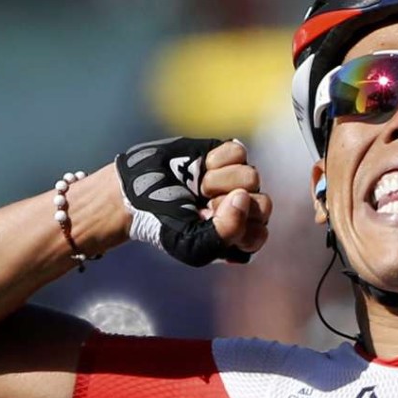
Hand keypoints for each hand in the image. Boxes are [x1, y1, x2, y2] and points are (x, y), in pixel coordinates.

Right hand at [116, 137, 271, 265]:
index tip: (207, 225)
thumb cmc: (164, 223)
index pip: (259, 233)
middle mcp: (244, 208)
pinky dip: (216, 159)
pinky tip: (200, 167)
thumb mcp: (192, 245)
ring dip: (217, 182)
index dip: (233, 229)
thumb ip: (226, 234)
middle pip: (263, 204)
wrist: (135, 193)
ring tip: (197, 187)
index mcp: (240, 236)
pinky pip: (238, 152)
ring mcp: (238, 180)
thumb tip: (244, 197)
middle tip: (202, 205)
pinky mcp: (227, 155)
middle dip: (226, 205)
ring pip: (251, 176)